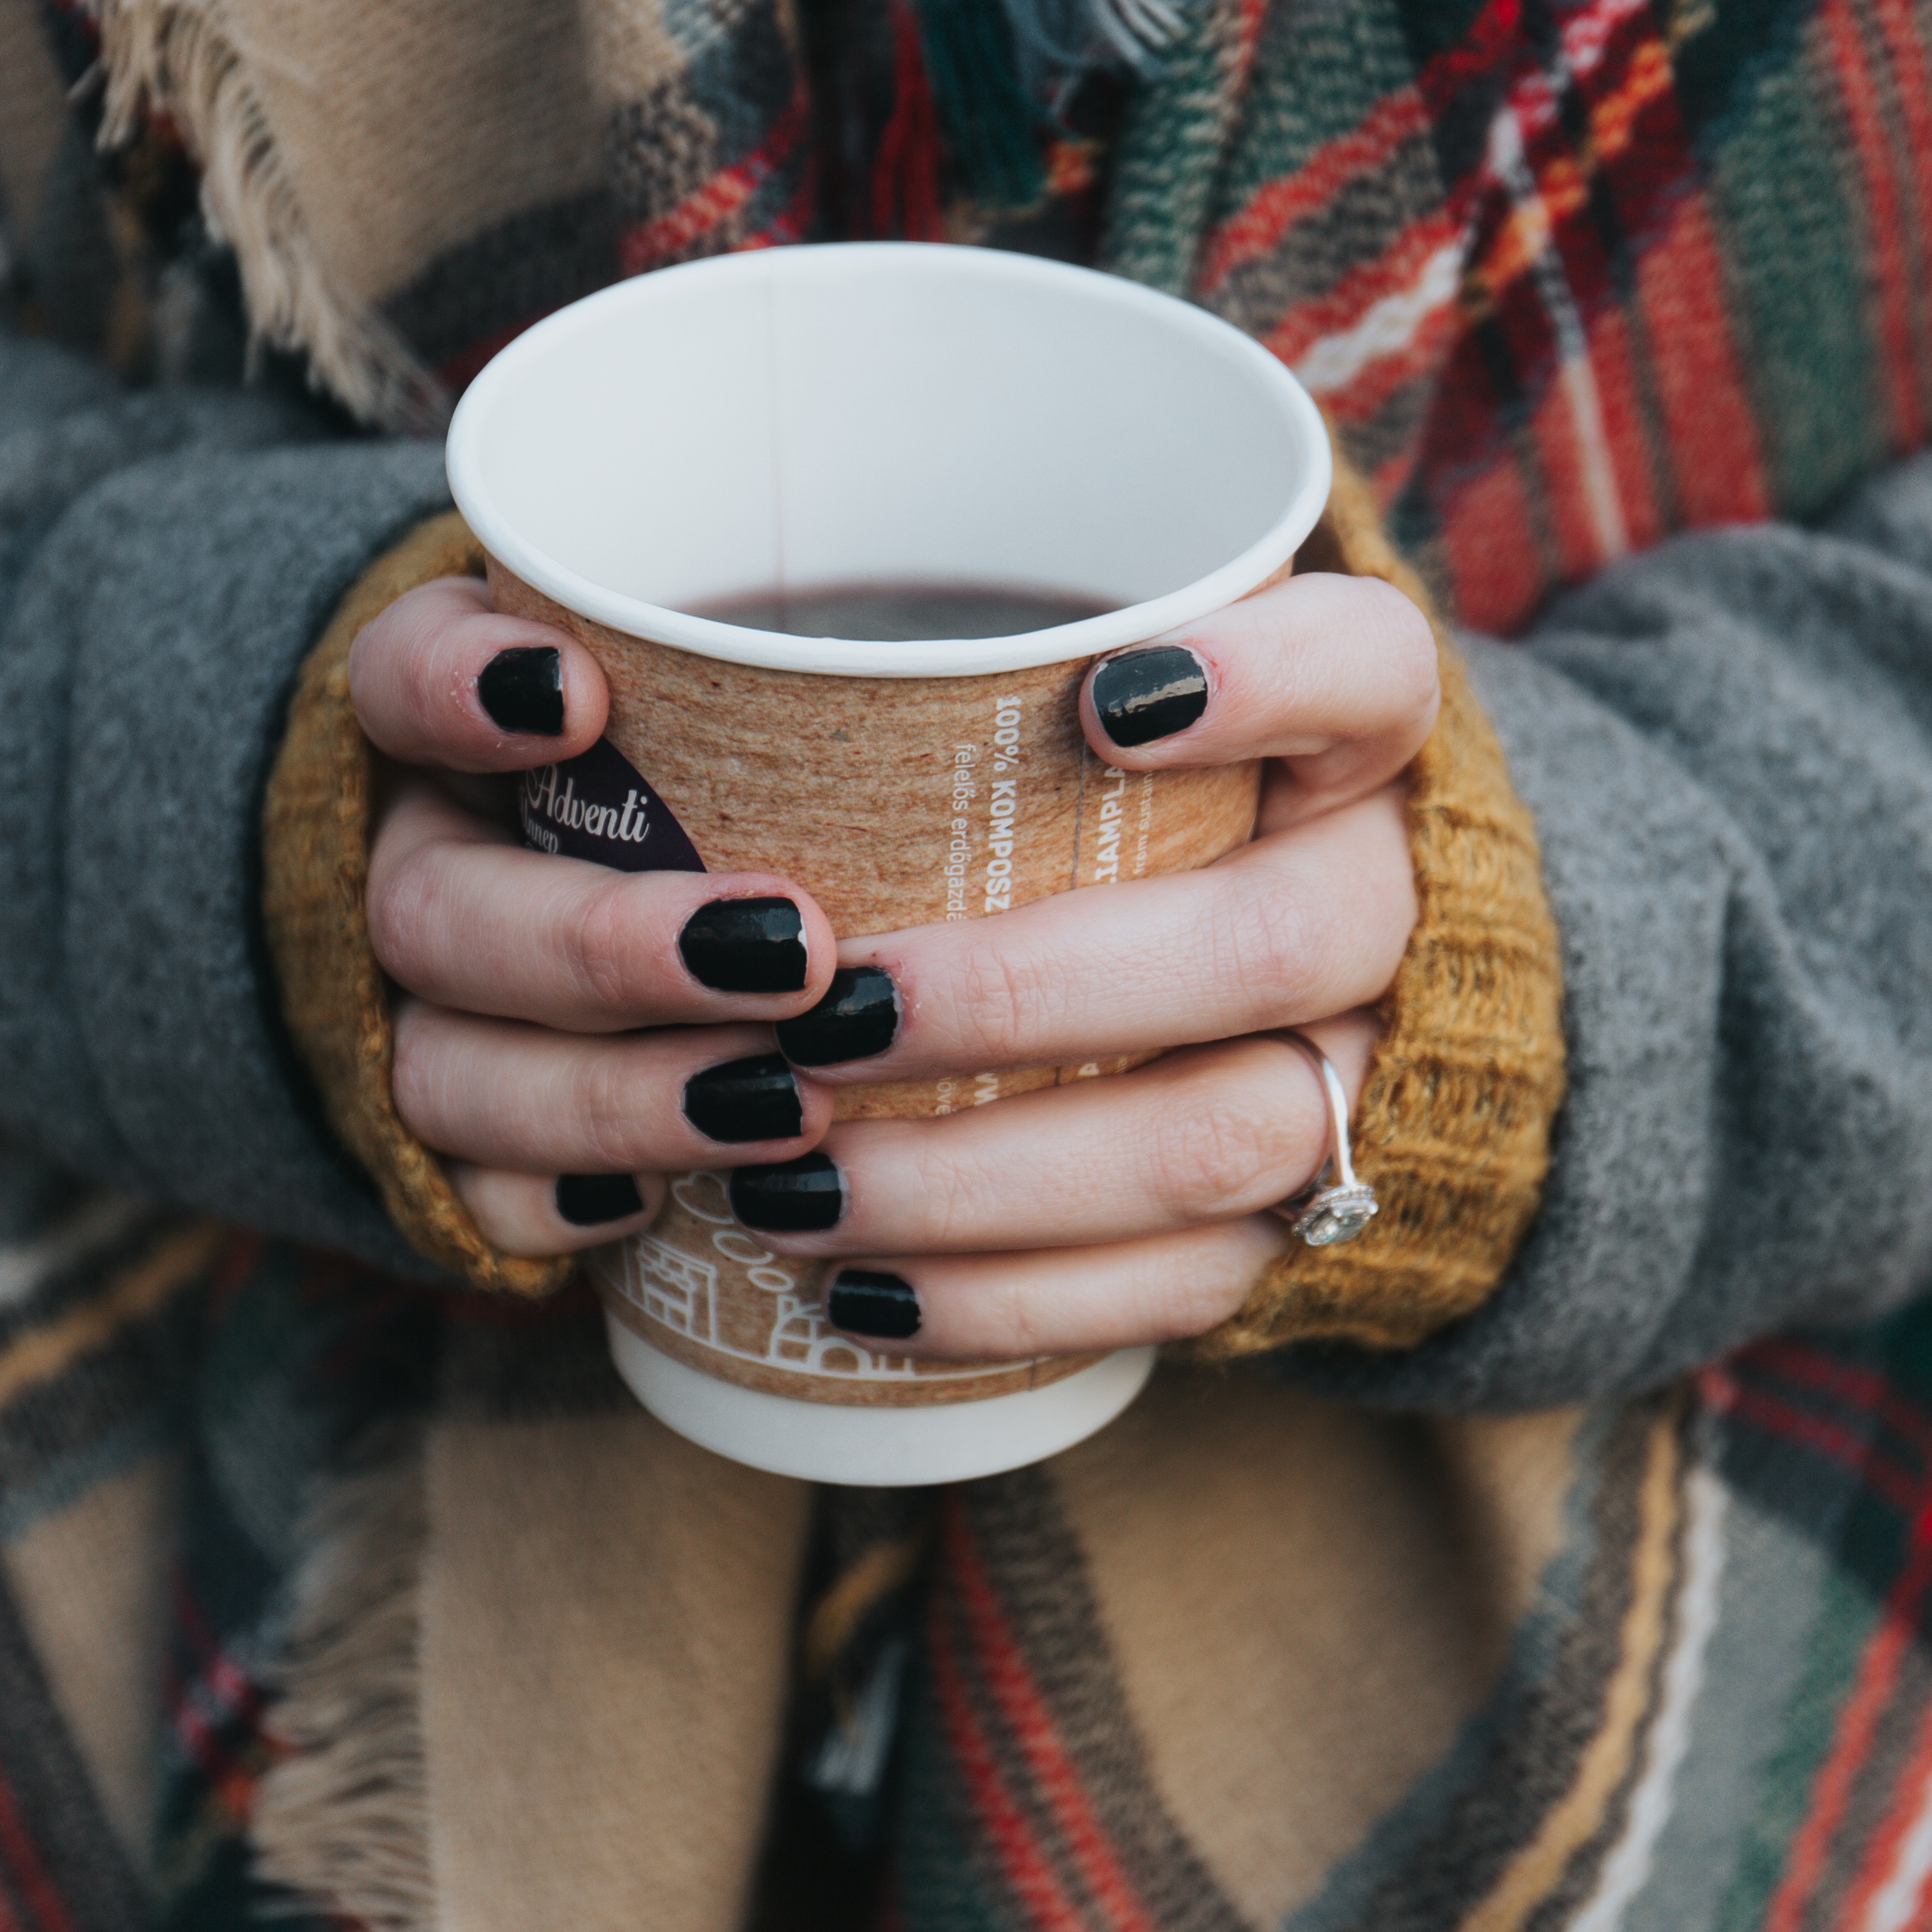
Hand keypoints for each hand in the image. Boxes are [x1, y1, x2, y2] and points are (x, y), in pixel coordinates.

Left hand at [350, 569, 1435, 1359]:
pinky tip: (857, 1300)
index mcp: (1350, 733)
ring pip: (1228, 1141)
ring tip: (791, 1182)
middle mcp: (1388, 896)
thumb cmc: (1075, 783)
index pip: (1368, 667)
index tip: (1098, 699)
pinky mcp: (1305, 1220)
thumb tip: (543, 682)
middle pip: (1274, 942)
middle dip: (1032, 991)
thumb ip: (880, 630)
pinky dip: (1011, 1301)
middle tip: (824, 1010)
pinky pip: (1187, 1288)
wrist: (1271, 938)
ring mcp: (1364, 1071)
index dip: (1267, 676)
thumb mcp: (1026, 669)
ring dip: (993, 1174)